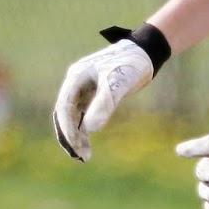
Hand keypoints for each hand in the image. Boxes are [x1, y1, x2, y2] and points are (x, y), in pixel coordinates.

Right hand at [53, 40, 153, 160]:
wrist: (144, 52)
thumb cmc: (131, 63)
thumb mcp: (119, 83)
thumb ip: (104, 104)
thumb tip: (90, 129)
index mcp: (76, 77)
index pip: (64, 107)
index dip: (68, 129)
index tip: (76, 147)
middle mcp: (75, 83)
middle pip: (64, 114)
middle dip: (69, 136)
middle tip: (78, 157)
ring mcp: (83, 88)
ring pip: (72, 116)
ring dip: (75, 135)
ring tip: (83, 156)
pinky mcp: (93, 93)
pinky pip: (82, 114)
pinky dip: (83, 129)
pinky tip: (87, 143)